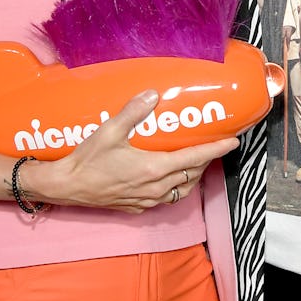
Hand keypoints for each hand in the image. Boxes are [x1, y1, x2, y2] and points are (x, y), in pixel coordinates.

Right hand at [20, 90, 237, 213]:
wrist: (67, 187)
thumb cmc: (87, 160)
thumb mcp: (109, 130)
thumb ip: (133, 112)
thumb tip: (153, 94)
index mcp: (153, 168)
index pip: (194, 158)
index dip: (216, 150)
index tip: (233, 141)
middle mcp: (155, 187)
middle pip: (192, 174)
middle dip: (206, 161)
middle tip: (213, 145)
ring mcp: (147, 200)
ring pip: (181, 189)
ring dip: (193, 175)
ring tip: (196, 160)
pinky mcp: (138, 206)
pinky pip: (167, 198)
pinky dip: (176, 186)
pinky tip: (171, 176)